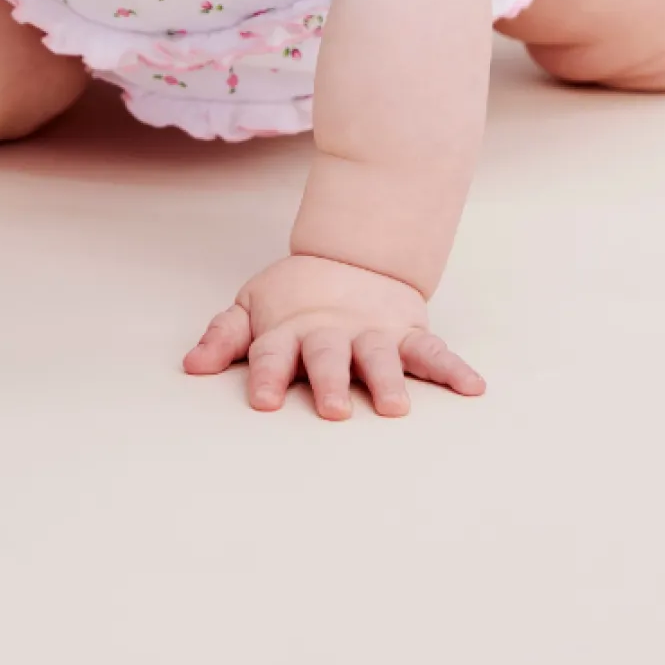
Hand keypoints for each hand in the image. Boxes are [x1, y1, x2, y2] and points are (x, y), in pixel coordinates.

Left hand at [183, 252, 485, 417]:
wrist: (353, 254)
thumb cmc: (296, 297)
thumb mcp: (253, 307)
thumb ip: (225, 336)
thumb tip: (191, 366)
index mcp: (291, 330)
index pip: (273, 354)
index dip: (266, 376)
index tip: (262, 403)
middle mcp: (333, 333)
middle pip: (329, 356)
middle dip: (330, 381)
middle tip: (333, 410)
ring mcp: (374, 333)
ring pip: (382, 356)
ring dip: (389, 380)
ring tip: (396, 408)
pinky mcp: (408, 333)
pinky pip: (434, 351)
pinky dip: (454, 368)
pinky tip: (473, 388)